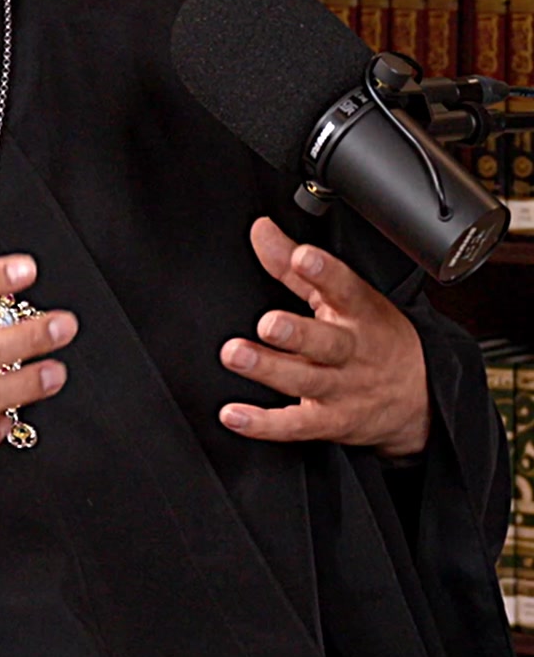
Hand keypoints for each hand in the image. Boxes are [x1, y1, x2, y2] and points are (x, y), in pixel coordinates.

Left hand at [217, 217, 429, 458]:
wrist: (421, 397)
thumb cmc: (374, 337)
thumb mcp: (346, 296)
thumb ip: (295, 265)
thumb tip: (261, 229)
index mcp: (359, 312)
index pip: (345, 287)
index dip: (324, 272)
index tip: (302, 258)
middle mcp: (352, 351)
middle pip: (327, 342)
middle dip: (296, 333)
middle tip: (268, 324)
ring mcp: (343, 389)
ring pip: (305, 381)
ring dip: (268, 369)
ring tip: (235, 355)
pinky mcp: (331, 423)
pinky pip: (295, 427)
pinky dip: (263, 424)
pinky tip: (234, 414)